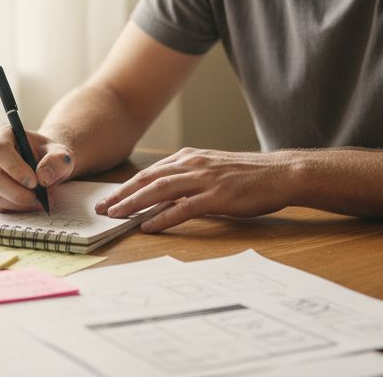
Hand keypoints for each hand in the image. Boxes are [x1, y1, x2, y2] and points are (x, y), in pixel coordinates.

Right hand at [0, 125, 74, 211]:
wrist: (43, 166)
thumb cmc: (48, 156)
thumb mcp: (61, 153)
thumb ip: (57, 160)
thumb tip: (43, 177)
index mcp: (1, 134)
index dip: (14, 167)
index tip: (34, 182)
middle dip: (16, 192)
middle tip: (39, 198)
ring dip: (19, 202)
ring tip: (40, 201)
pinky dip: (16, 208)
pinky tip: (30, 203)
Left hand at [96, 148, 292, 231]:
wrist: (280, 174)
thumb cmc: (248, 176)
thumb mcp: (212, 170)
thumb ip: (189, 179)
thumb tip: (164, 196)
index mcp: (190, 157)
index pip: (150, 172)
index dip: (126, 186)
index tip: (108, 199)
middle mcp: (193, 164)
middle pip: (148, 179)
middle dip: (121, 194)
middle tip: (101, 208)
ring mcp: (205, 179)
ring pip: (160, 190)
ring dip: (134, 203)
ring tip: (116, 216)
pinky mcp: (217, 196)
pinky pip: (184, 207)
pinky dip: (163, 216)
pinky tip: (149, 225)